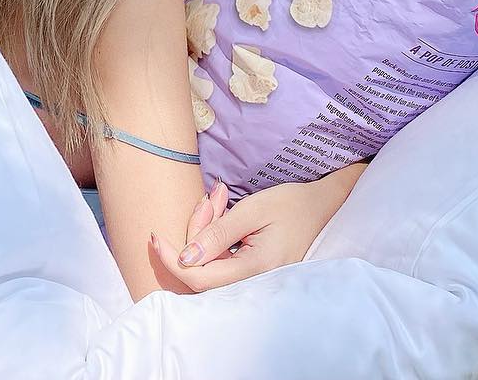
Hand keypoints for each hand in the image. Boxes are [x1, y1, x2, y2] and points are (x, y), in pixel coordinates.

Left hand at [148, 164, 363, 291]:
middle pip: (202, 268)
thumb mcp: (254, 210)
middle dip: (195, 230)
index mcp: (256, 268)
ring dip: (204, 229)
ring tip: (219, 198)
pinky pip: (221, 259)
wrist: (323, 206)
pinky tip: (221, 210)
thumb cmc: (292, 204)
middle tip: (212, 196)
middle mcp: (253, 281)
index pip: (199, 278)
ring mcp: (253, 278)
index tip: (155, 236)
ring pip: (210, 263)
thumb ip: (219, 233)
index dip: (171, 261)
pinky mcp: (251, 270)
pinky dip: (214, 234)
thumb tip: (185, 258)